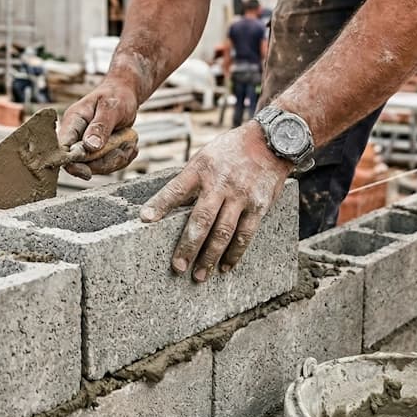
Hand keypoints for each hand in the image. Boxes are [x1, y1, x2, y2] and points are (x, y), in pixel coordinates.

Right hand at [57, 79, 139, 179]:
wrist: (125, 94)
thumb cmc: (116, 95)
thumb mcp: (111, 107)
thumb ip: (100, 126)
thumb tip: (89, 146)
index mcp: (73, 122)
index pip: (62, 147)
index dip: (70, 162)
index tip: (87, 171)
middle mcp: (76, 136)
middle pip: (81, 163)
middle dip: (104, 162)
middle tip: (122, 151)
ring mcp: (87, 146)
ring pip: (97, 167)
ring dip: (116, 159)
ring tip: (129, 143)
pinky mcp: (98, 152)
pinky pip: (108, 165)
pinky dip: (122, 159)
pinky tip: (129, 146)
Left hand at [140, 123, 289, 281]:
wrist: (271, 141)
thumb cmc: (231, 151)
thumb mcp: (206, 156)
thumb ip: (191, 180)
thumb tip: (170, 208)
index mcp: (201, 168)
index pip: (176, 188)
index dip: (160, 204)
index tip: (145, 220)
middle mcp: (220, 183)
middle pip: (201, 219)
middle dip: (188, 246)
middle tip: (178, 267)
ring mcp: (241, 196)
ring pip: (223, 232)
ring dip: (210, 257)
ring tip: (199, 275)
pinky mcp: (259, 205)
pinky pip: (246, 234)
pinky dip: (235, 253)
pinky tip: (225, 266)